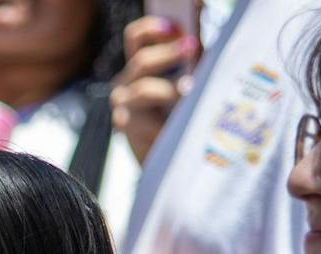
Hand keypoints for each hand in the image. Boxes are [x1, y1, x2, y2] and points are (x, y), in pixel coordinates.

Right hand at [110, 15, 199, 163]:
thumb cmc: (181, 118)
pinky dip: (166, 119)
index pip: (136, 37)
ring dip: (171, 88)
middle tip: (193, 47)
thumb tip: (198, 40)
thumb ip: (190, 60)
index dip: (152, 27)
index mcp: (140, 67)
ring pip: (143, 88)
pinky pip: (147, 117)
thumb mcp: (188, 81)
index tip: (175, 26)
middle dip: (169, 53)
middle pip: (142, 60)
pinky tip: (176, 124)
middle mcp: (126, 83)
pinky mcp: (124, 126)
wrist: (169, 159)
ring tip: (190, 90)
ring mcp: (122, 104)